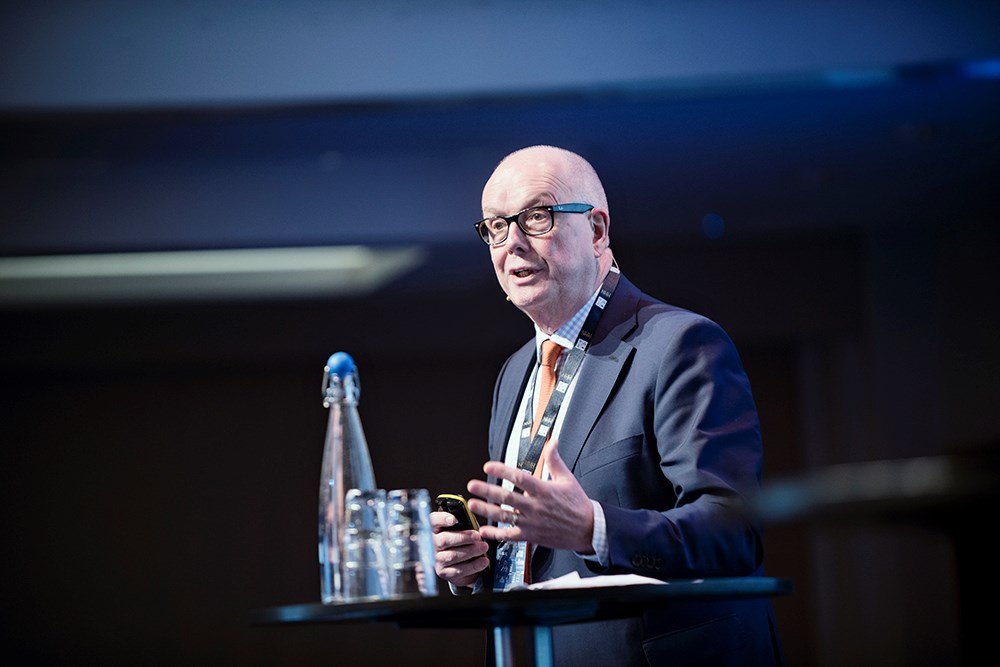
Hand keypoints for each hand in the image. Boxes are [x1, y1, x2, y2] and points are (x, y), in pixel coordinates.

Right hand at [430, 510, 489, 587]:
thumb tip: (474, 524)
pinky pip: (458, 570)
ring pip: (452, 556)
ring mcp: (436, 559)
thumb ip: (465, 524)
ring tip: (484, 547)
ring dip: (470, 551)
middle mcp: (432, 544)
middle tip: (478, 536)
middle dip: (463, 537)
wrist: (462, 563)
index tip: (454, 520)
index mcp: (435, 529)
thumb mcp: (463, 529)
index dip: (442, 519)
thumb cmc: (463, 541)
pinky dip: (473, 566)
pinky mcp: (443, 572)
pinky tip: (483, 561)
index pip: (434, 521)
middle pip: (444, 540)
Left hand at [467, 442, 594, 553]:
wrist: (587, 530)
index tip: (488, 466)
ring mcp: (532, 523)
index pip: (519, 478)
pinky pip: (510, 536)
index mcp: (544, 491)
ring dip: (486, 510)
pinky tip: (484, 530)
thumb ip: (555, 460)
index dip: (502, 471)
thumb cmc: (577, 504)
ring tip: (472, 504)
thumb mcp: (567, 479)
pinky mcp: (531, 536)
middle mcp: (536, 507)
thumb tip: (552, 441)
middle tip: (472, 485)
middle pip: (507, 498)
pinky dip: (496, 534)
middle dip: (487, 491)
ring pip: (505, 517)